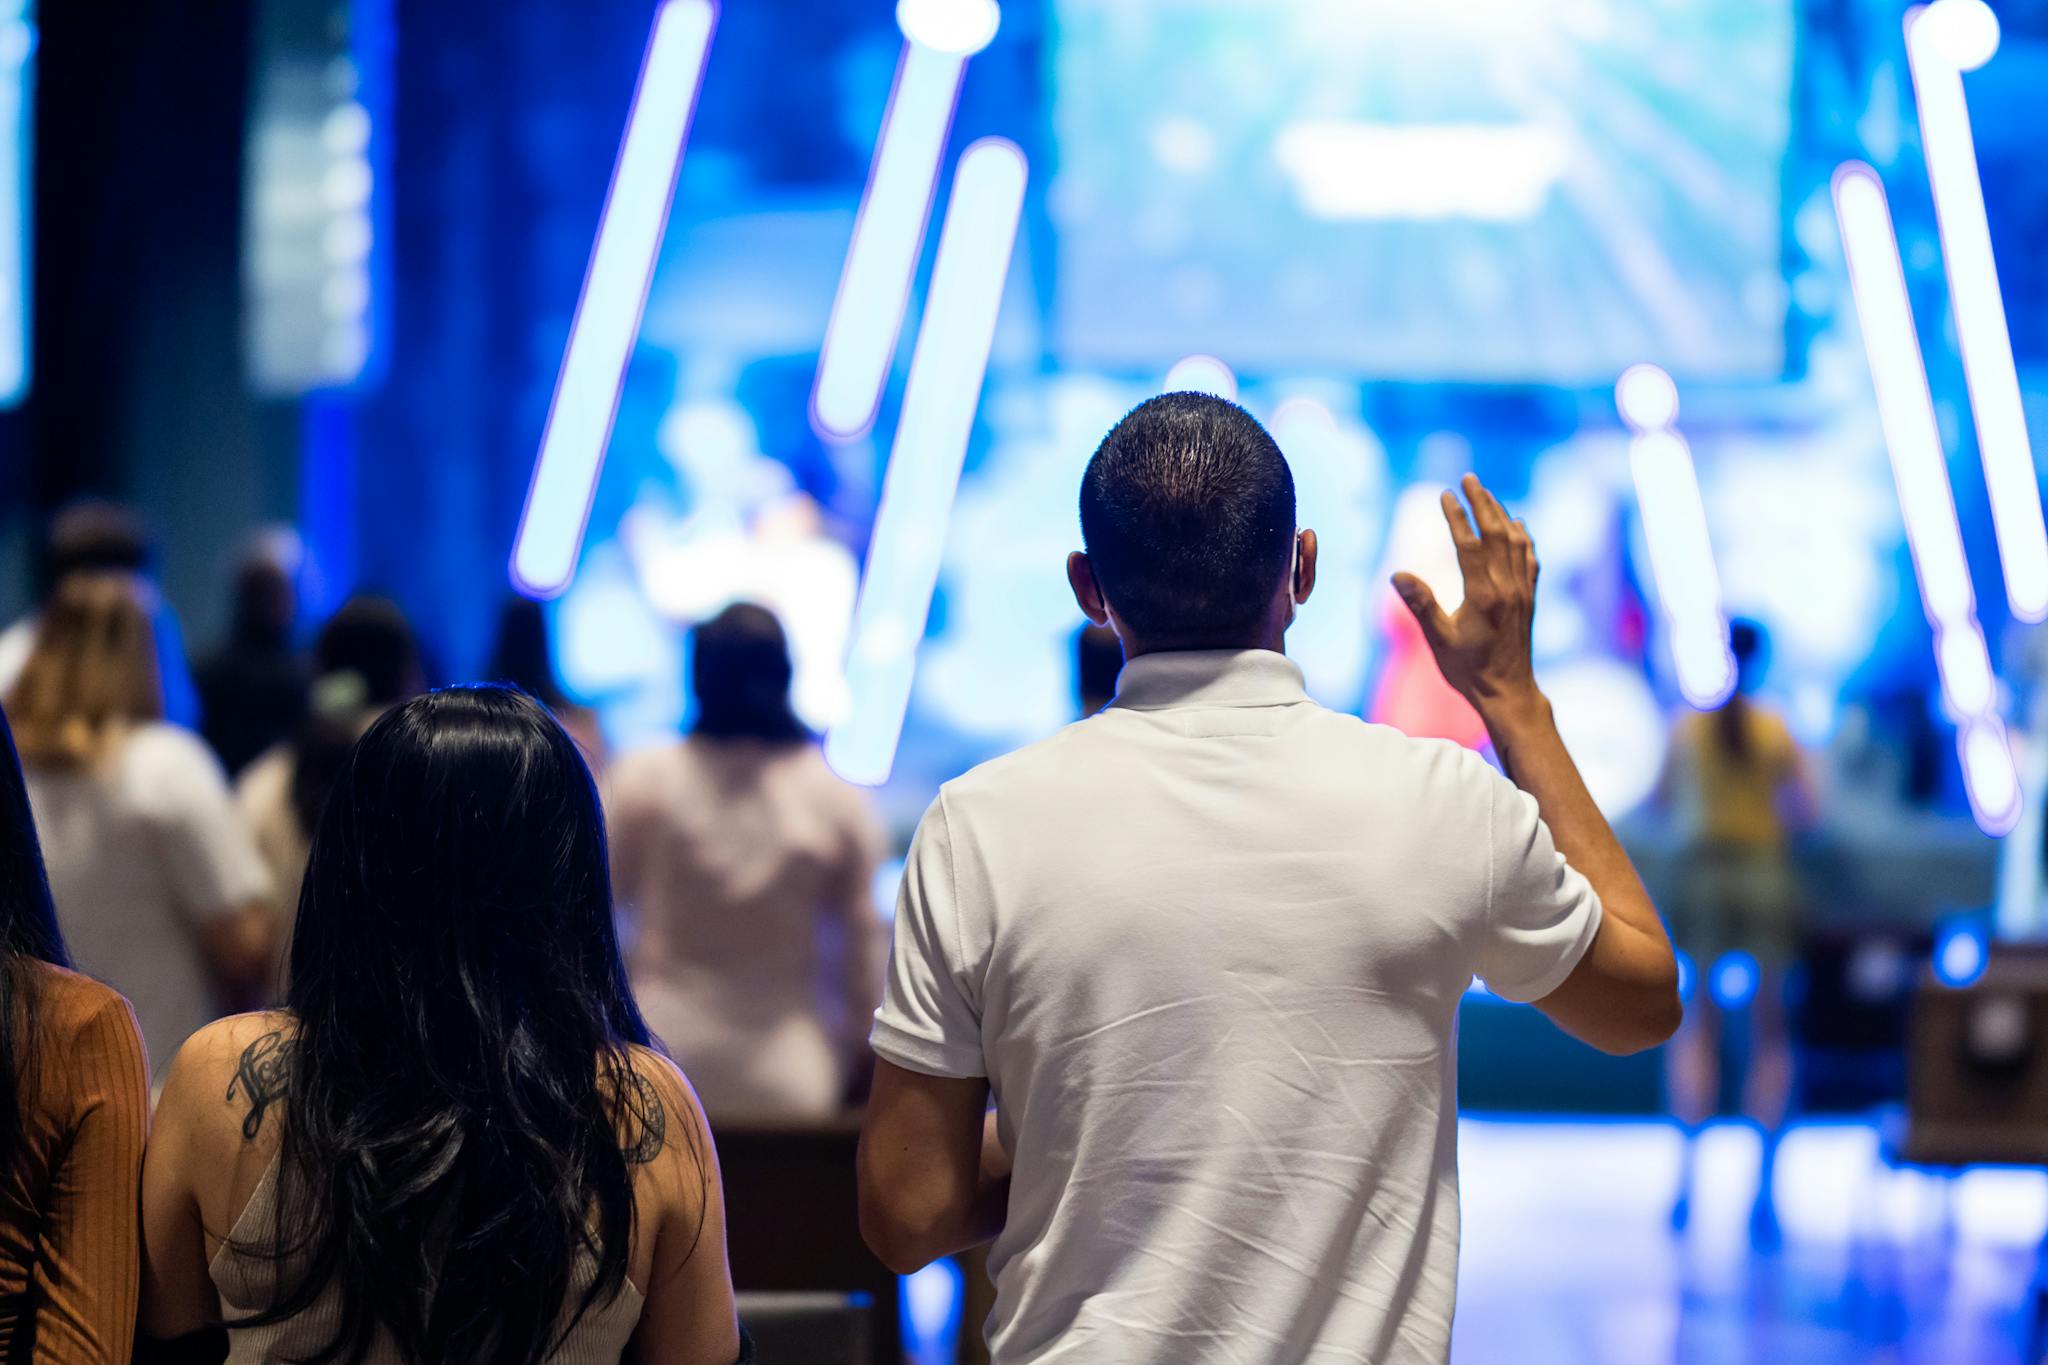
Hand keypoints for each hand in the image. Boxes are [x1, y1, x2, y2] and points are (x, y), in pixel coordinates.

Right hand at [1392, 474, 1541, 715]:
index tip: (1444, 494)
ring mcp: (1522, 591)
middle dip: (1482, 502)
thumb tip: (1398, 573)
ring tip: (1487, 494)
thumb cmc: (1468, 670)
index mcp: (1484, 595)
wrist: (1508, 692)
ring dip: (1501, 513)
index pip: (1470, 544)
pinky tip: (1518, 525)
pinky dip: (1524, 536)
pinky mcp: (1529, 598)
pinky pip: (1530, 558)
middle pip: (1497, 533)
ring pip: (1515, 541)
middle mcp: (1508, 587)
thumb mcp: (1438, 639)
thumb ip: (1420, 604)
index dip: (1456, 516)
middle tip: (1468, 478)